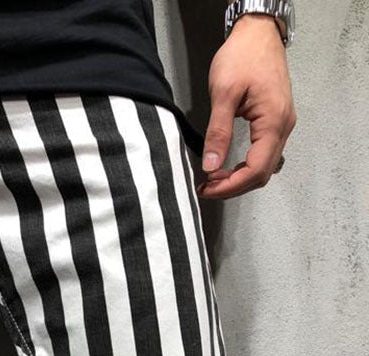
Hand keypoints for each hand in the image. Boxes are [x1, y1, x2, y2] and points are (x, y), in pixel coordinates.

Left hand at [199, 15, 295, 199]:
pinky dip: (246, 166)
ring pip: (264, 166)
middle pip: (262, 173)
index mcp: (273, 121)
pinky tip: (227, 166)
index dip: (230, 186)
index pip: (255, 169)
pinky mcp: (276, 120)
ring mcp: (282, 124)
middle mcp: (283, 126)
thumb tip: (211, 166)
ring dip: (239, 178)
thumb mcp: (224, 94)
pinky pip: (264, 153)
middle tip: (207, 187)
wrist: (258, 32)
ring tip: (213, 178)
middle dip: (234, 186)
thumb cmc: (243, 55)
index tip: (207, 188)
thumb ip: (218, 132)